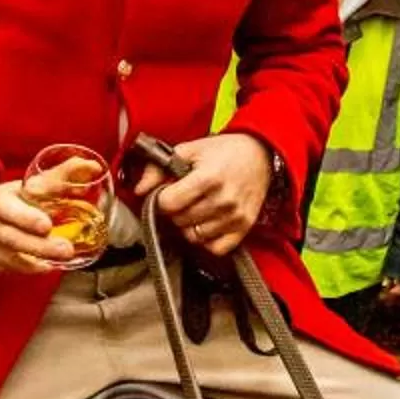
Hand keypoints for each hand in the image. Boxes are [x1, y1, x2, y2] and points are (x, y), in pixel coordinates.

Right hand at [0, 171, 76, 276]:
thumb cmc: (15, 197)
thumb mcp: (32, 183)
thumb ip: (63, 175)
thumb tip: (92, 166)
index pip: (7, 209)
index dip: (25, 217)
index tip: (47, 225)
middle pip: (10, 237)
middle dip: (39, 246)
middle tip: (66, 249)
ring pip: (10, 258)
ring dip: (37, 260)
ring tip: (61, 260)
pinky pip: (11, 269)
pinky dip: (31, 269)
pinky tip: (48, 266)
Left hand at [130, 132, 272, 259]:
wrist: (260, 154)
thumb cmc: (224, 151)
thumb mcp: (189, 149)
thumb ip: (158, 167)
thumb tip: (139, 189)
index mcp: (208, 178)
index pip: (168, 204)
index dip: (162, 198)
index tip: (168, 192)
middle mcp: (223, 200)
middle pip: (179, 221)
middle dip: (175, 210)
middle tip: (183, 198)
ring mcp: (235, 217)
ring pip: (194, 237)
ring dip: (189, 225)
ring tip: (195, 208)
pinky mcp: (243, 228)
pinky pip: (215, 249)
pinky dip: (206, 240)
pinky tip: (206, 223)